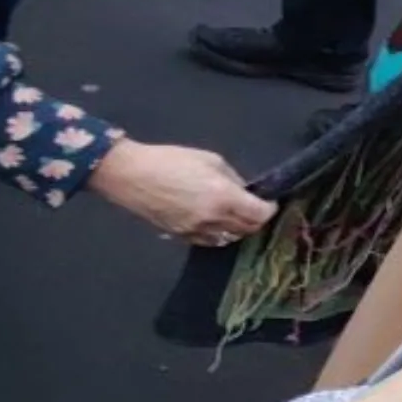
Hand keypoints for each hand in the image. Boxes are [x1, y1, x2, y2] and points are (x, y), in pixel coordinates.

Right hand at [87, 140, 275, 244]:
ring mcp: (196, 231)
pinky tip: (218, 222)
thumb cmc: (170, 160)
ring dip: (240, 229)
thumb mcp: (210, 160)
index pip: (260, 214)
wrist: (131, 175)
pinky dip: (220, 234)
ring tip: (238, 215)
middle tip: (257, 208)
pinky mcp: (181, 237)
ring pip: (230, 238)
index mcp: (223, 196)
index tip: (270, 202)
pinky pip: (210, 241)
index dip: (270, 209)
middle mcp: (213, 218)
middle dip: (257, 219)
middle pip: (248, 229)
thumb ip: (233, 178)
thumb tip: (245, 191)